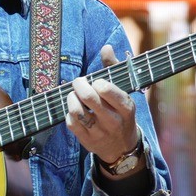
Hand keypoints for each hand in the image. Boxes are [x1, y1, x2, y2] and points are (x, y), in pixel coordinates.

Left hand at [65, 44, 139, 166]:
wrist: (122, 147)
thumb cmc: (122, 112)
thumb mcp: (124, 91)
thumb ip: (114, 68)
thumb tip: (106, 48)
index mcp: (126, 107)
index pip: (107, 90)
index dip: (97, 82)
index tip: (96, 81)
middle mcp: (113, 121)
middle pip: (89, 98)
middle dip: (79, 85)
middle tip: (79, 82)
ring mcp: (99, 132)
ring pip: (77, 111)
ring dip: (71, 98)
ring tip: (74, 94)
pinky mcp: (86, 141)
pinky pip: (71, 123)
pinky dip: (69, 112)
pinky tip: (74, 109)